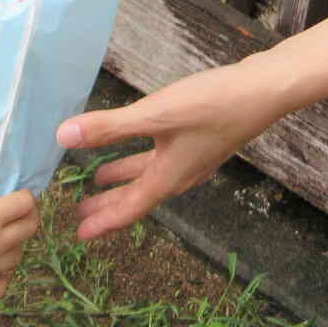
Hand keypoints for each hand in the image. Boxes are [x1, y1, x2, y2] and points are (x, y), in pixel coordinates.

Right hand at [0, 178, 38, 301]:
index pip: (25, 204)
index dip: (26, 198)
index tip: (20, 197)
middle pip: (29, 230)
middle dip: (28, 219)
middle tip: (19, 217)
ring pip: (16, 258)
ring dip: (13, 247)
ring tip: (2, 243)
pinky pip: (2, 286)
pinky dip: (2, 277)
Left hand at [54, 63, 285, 239]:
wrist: (265, 91)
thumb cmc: (213, 105)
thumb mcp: (155, 114)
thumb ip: (109, 127)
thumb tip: (62, 137)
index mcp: (168, 176)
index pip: (130, 208)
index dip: (103, 222)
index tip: (80, 236)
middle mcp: (180, 173)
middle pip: (138, 196)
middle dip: (108, 205)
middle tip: (81, 215)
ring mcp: (192, 157)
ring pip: (149, 176)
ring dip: (123, 181)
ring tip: (98, 181)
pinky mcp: (200, 139)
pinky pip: (161, 160)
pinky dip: (140, 161)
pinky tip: (137, 146)